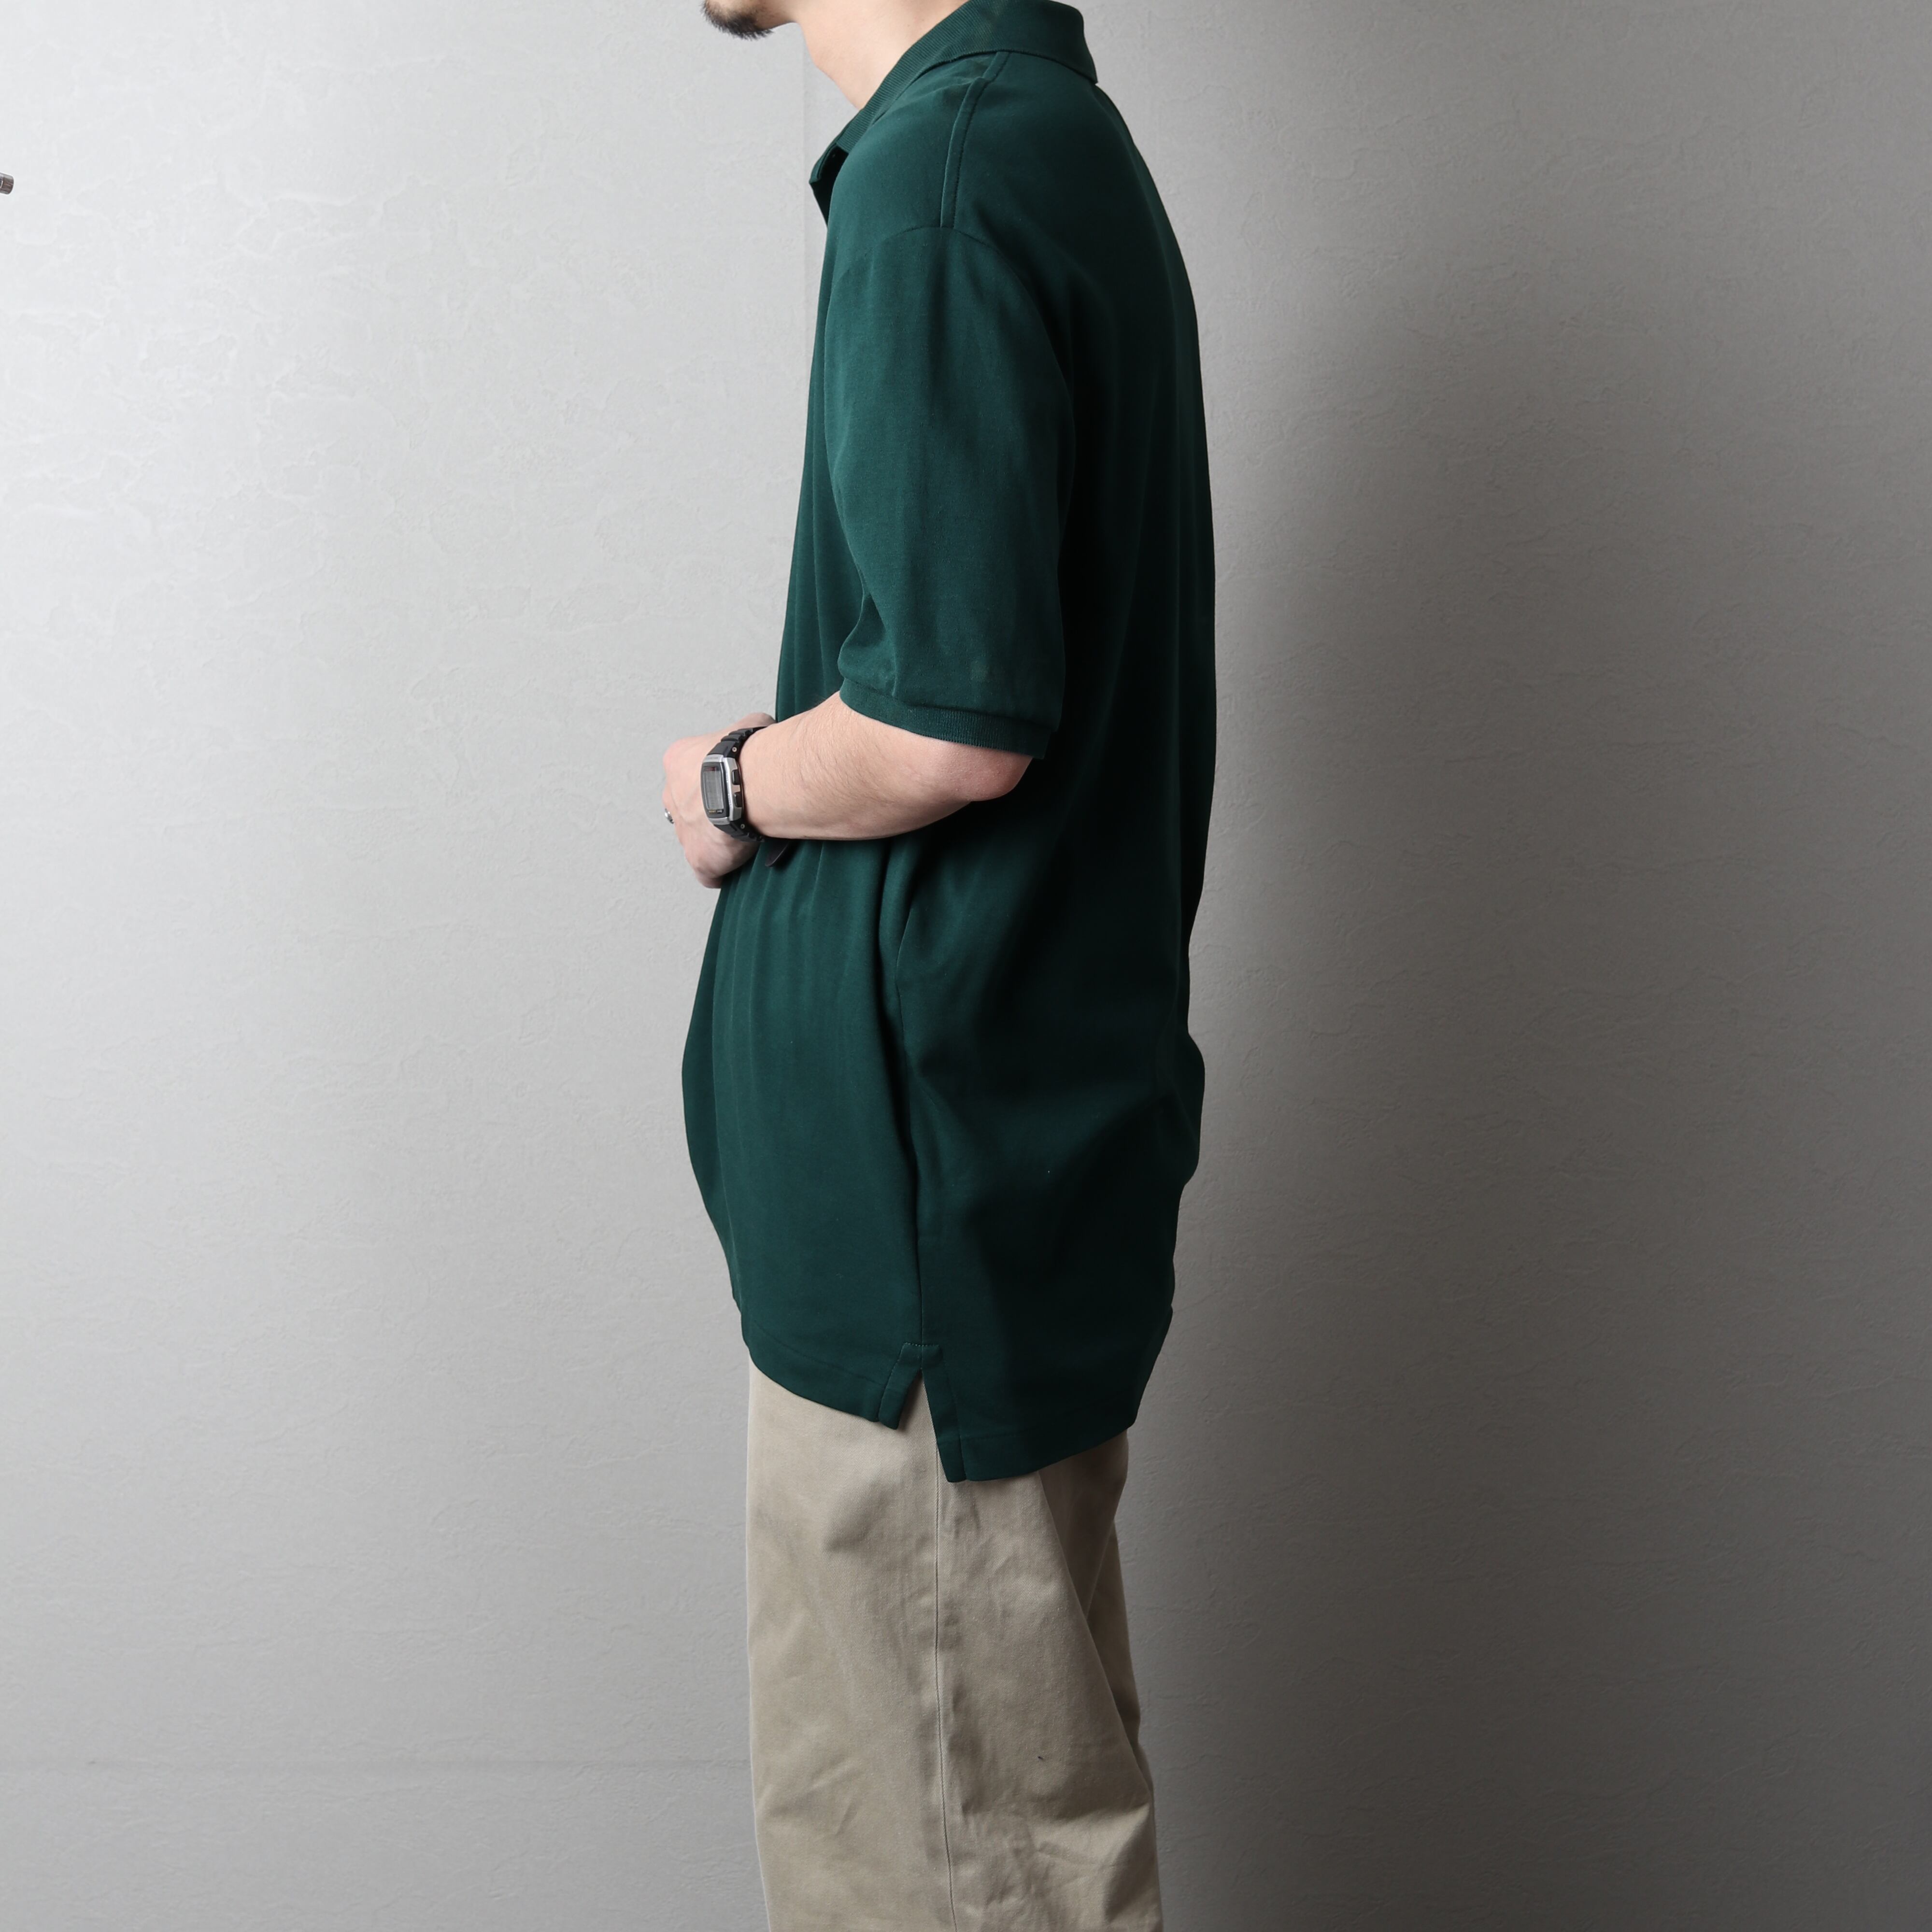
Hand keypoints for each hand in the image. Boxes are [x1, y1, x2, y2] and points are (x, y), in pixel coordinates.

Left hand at [662, 712, 774, 887]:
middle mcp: (673, 797)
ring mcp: (684, 830)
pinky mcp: (698, 858)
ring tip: (742, 839)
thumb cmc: (749, 753)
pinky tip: (735, 868)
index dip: (713, 779)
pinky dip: (719, 872)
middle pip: (688, 807)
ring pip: (695, 838)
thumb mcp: (750, 724)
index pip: (690, 773)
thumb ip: (748, 730)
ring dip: (714, 840)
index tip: (733, 783)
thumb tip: (762, 728)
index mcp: (678, 762)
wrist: (749, 782)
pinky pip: (705, 872)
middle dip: (709, 810)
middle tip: (738, 810)